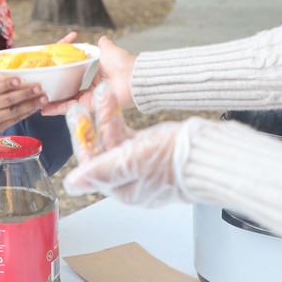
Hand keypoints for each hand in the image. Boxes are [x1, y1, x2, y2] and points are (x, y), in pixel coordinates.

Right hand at [0, 77, 48, 147]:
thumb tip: (1, 72)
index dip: (7, 84)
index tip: (19, 79)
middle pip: (8, 99)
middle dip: (25, 93)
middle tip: (38, 87)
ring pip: (14, 111)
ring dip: (30, 105)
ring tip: (43, 99)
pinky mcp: (0, 128)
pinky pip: (15, 119)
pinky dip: (26, 114)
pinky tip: (35, 108)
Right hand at [42, 35, 135, 115]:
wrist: (134, 79)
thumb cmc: (122, 63)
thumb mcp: (108, 50)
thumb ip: (103, 45)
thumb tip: (101, 39)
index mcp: (93, 72)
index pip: (73, 73)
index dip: (60, 71)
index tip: (48, 68)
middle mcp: (90, 85)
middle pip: (67, 88)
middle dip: (53, 89)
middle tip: (38, 87)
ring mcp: (88, 96)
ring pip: (65, 99)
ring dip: (51, 100)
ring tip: (36, 100)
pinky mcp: (88, 105)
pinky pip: (70, 108)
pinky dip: (56, 109)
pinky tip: (43, 109)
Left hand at [63, 83, 207, 206]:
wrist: (209, 154)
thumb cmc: (175, 162)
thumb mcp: (132, 162)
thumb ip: (100, 171)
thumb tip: (72, 184)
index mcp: (121, 187)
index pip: (90, 164)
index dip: (81, 140)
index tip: (76, 119)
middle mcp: (128, 178)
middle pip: (100, 149)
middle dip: (91, 125)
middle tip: (82, 104)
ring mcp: (139, 164)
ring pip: (114, 138)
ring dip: (106, 116)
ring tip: (103, 93)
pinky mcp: (149, 151)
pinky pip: (127, 134)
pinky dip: (119, 119)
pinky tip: (114, 105)